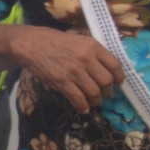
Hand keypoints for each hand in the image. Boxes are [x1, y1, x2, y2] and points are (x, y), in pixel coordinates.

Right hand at [9, 25, 123, 112]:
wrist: (31, 44)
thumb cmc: (55, 42)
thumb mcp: (79, 41)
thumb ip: (93, 53)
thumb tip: (108, 71)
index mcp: (92, 46)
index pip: (115, 65)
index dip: (119, 77)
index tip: (117, 83)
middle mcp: (86, 58)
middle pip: (106, 81)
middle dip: (107, 91)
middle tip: (104, 94)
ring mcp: (74, 71)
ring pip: (94, 92)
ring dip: (96, 100)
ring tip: (93, 101)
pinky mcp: (62, 81)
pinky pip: (78, 99)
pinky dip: (83, 106)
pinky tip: (83, 108)